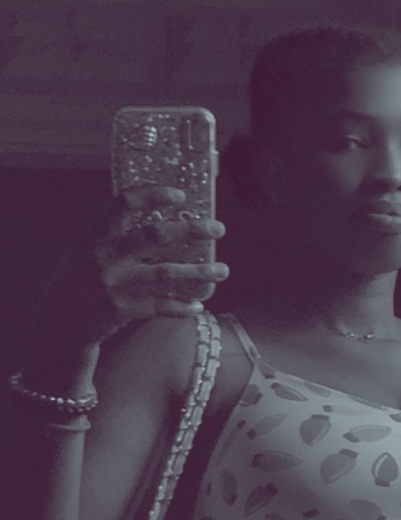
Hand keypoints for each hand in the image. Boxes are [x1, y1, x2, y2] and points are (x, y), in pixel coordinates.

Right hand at [33, 186, 228, 347]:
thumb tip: (157, 221)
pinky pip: (159, 307)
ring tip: (222, 271)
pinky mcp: (121, 311)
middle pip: (154, 237)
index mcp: (94, 237)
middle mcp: (104, 257)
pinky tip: (198, 306)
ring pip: (164, 275)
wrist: (58, 325)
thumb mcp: (86, 252)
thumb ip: (114, 236)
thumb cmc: (78, 283)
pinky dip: (180, 307)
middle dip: (191, 231)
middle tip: (218, 228)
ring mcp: (113, 285)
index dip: (153, 195)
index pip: (123, 204)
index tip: (180, 194)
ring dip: (197, 273)